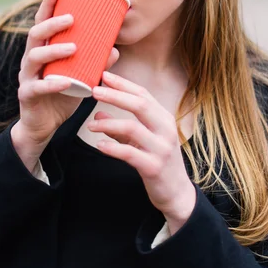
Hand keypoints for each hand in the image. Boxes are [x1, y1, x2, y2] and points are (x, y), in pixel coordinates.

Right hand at [12, 0, 118, 165]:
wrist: (43, 126)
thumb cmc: (62, 95)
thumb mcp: (80, 76)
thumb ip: (94, 63)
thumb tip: (115, 50)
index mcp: (42, 49)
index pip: (43, 22)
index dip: (47, 4)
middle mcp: (31, 59)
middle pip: (36, 34)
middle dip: (52, 23)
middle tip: (71, 19)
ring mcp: (27, 76)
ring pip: (34, 57)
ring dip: (54, 50)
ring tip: (73, 48)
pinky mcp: (27, 95)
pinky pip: (37, 87)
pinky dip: (52, 84)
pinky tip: (66, 82)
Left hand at [88, 72, 195, 232]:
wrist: (177, 193)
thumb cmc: (158, 161)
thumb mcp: (142, 140)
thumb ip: (122, 128)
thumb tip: (99, 113)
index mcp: (163, 118)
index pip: (143, 94)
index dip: (123, 84)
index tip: (104, 75)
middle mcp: (165, 129)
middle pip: (139, 105)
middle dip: (115, 95)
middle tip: (94, 90)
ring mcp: (161, 148)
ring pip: (132, 128)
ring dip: (108, 124)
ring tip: (91, 124)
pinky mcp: (153, 167)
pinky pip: (130, 154)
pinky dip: (113, 148)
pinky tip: (99, 145)